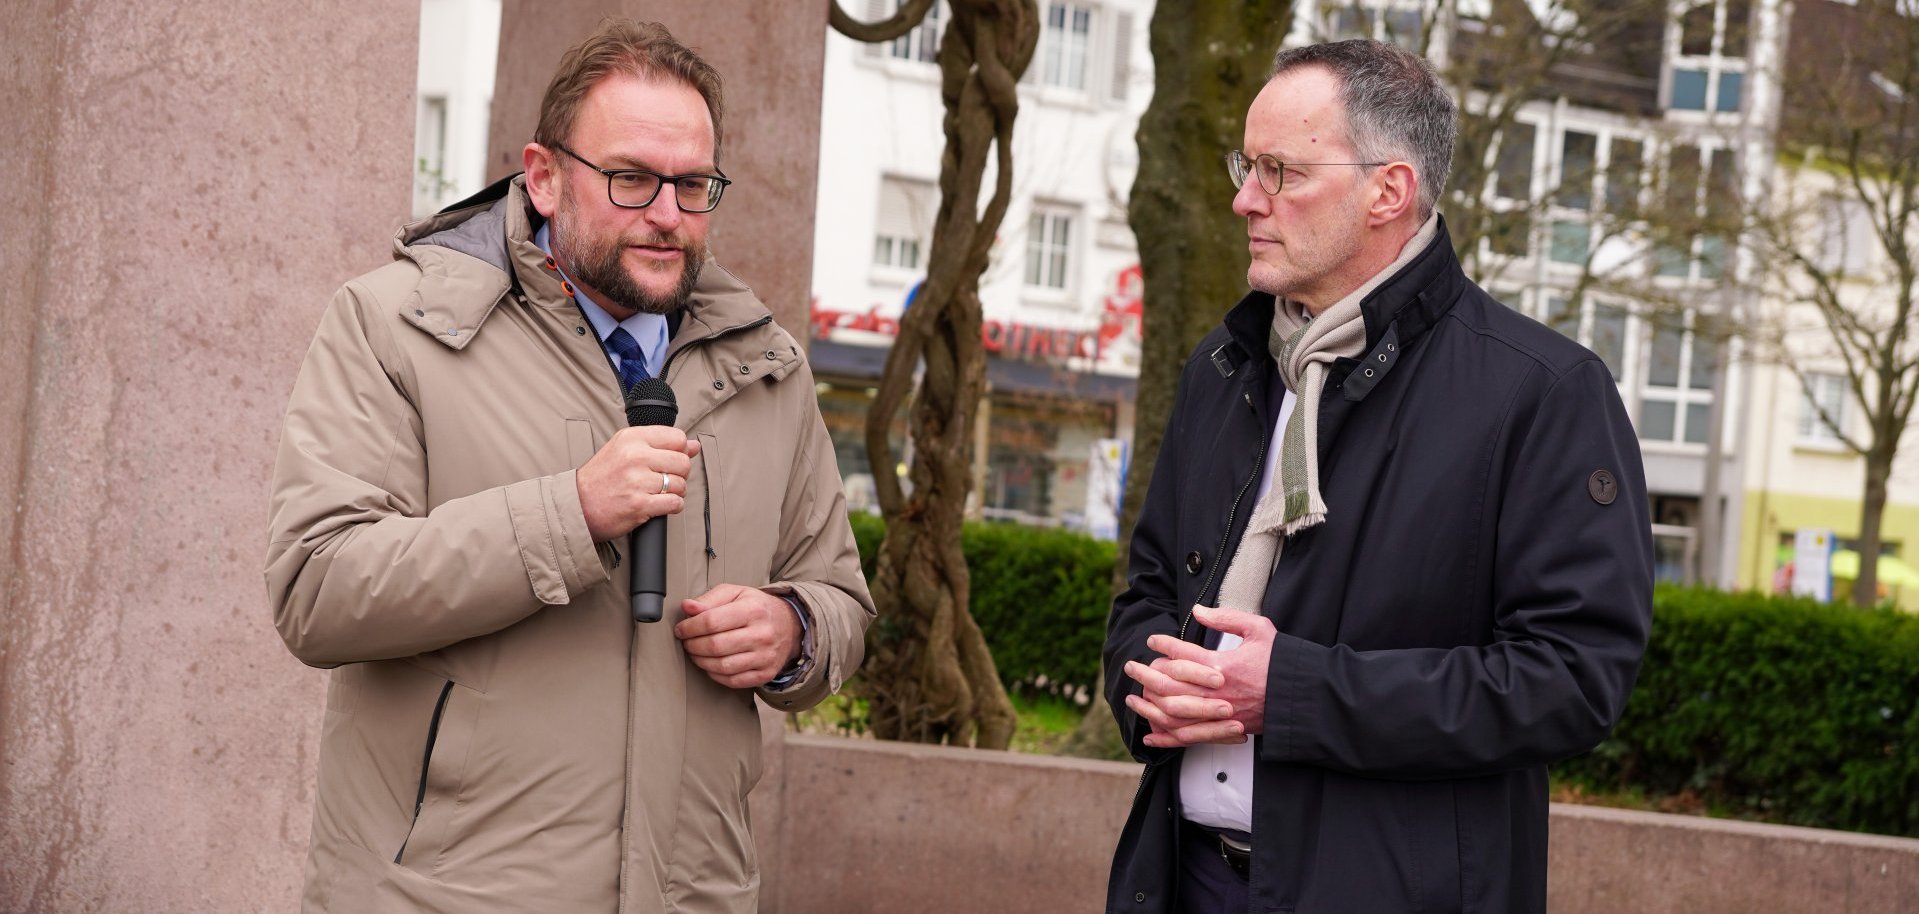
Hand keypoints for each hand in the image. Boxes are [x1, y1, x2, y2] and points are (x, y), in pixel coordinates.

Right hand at [576, 426, 701, 541]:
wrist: (577, 504)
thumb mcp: (625, 450)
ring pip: (681, 484)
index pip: (677, 438)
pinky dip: (672, 506)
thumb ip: (660, 444)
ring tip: (658, 492)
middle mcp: (635, 456)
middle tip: (664, 479)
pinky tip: (658, 504)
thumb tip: (694, 445)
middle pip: (683, 462)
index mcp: (632, 438)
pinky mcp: (639, 505)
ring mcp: (637, 481)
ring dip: (675, 492)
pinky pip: (675, 503)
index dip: (680, 451)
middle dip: (679, 474)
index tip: (669, 460)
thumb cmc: (601, 477)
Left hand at [674, 584, 803, 688]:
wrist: (790, 625)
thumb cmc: (757, 608)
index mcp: (753, 610)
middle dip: (693, 645)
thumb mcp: (736, 593)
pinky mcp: (765, 674)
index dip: (690, 627)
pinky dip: (715, 675)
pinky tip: (711, 665)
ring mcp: (765, 657)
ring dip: (701, 662)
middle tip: (686, 642)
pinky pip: (733, 681)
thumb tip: (687, 607)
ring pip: (722, 666)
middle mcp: (762, 634)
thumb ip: (710, 599)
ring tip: (696, 653)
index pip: (711, 621)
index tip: (681, 629)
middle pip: (715, 646)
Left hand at [1123, 604, 1276, 747]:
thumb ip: (1226, 618)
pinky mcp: (1223, 731)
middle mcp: (1215, 691)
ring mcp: (1217, 714)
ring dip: (1148, 706)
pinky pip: (1187, 737)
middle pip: (1168, 683)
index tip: (1152, 641)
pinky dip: (1166, 737)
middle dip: (1145, 674)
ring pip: (1172, 712)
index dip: (1162, 645)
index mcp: (1222, 665)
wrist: (1302, 698)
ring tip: (1132, 698)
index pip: (1181, 653)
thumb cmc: (1282, 662)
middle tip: (1131, 667)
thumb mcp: (1258, 630)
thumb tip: (1198, 610)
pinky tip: (1150, 734)